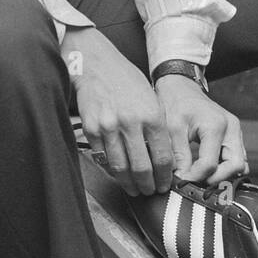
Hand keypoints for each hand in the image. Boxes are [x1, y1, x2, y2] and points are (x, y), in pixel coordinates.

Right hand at [66, 28, 174, 195]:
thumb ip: (158, 128)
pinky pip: (103, 158)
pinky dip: (111, 170)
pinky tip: (118, 173)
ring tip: (135, 189)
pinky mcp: (91, 129)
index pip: (163, 158)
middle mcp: (130, 122)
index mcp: (151, 115)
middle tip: (150, 192)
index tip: (165, 184)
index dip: (165, 177)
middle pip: (142, 169)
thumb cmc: (127, 80)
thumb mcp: (152, 99)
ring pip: (121, 169)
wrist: (96, 64)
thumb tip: (165, 159)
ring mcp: (108, 127)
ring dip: (129, 184)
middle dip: (148, 186)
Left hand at [154, 75, 247, 187]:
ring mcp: (235, 131)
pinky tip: (208, 169)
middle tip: (196, 183)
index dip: (196, 177)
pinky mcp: (234, 135)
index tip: (182, 182)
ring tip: (201, 177)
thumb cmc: (175, 103)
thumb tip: (182, 180)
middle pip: (235, 166)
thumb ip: (179, 156)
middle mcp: (231, 128)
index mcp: (215, 125)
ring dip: (223, 175)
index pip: (211, 164)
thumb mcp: (172, 129)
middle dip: (217, 179)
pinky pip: (237, 158)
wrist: (181, 87)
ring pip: (240, 164)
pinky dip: (225, 168)